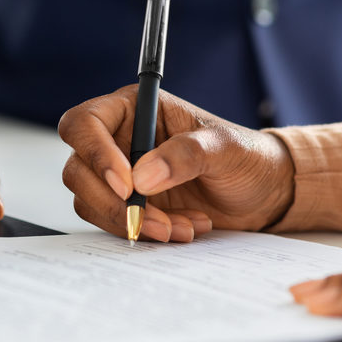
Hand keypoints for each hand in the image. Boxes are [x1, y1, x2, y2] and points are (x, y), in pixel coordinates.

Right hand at [58, 85, 294, 241]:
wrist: (262, 193)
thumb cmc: (246, 157)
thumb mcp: (225, 149)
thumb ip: (186, 155)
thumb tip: (142, 177)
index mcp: (134, 109)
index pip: (84, 123)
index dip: (95, 153)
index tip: (127, 185)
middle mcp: (118, 140)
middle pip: (78, 170)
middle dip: (114, 202)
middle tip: (155, 219)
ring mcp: (119, 175)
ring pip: (91, 202)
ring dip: (134, 222)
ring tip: (181, 226)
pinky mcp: (127, 205)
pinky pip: (113, 223)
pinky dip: (144, 232)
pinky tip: (182, 228)